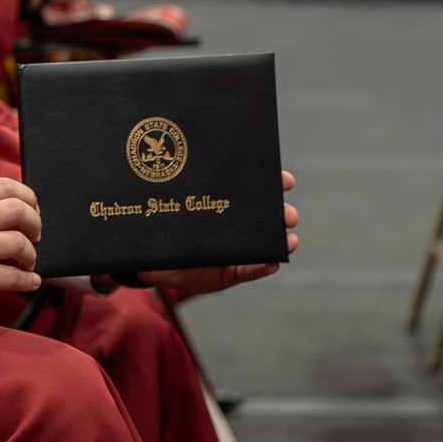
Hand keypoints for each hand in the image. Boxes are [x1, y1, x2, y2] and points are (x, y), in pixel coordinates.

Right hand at [0, 178, 42, 322]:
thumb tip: (23, 209)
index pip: (6, 186)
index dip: (29, 197)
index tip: (33, 212)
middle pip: (19, 210)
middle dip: (36, 225)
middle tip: (34, 238)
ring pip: (21, 244)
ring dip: (31, 256)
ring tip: (25, 263)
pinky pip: (15, 277)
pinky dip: (28, 281)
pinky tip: (27, 281)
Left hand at [137, 170, 299, 293]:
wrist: (154, 261)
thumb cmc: (165, 229)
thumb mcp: (175, 209)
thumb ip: (187, 198)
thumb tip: (189, 169)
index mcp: (225, 205)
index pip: (252, 190)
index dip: (272, 182)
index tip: (285, 180)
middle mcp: (236, 226)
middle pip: (266, 217)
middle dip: (282, 213)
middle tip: (288, 215)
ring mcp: (237, 250)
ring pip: (266, 244)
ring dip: (281, 240)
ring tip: (288, 239)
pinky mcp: (233, 273)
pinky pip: (252, 270)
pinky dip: (264, 266)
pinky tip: (273, 262)